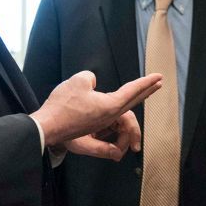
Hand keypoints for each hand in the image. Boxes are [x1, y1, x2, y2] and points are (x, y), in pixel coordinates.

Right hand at [33, 71, 160, 153]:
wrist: (47, 127)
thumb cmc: (62, 106)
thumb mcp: (78, 81)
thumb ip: (90, 78)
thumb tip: (92, 84)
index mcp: (110, 105)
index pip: (132, 91)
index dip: (145, 82)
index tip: (158, 77)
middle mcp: (109, 116)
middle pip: (132, 102)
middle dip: (146, 91)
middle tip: (157, 83)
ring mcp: (100, 124)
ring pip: (121, 110)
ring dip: (131, 99)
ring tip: (138, 92)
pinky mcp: (91, 128)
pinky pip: (109, 117)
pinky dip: (116, 109)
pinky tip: (111, 103)